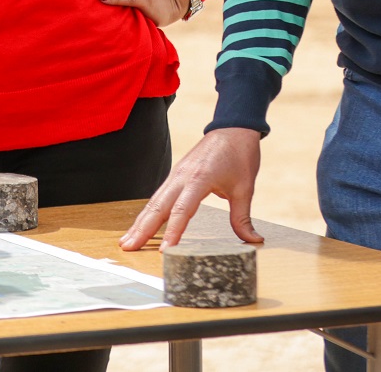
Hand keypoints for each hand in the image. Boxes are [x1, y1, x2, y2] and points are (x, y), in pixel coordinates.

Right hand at [120, 128, 263, 249]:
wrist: (233, 129)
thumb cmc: (240, 156)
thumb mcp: (245, 188)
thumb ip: (242, 217)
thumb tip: (254, 241)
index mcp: (199, 178)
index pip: (182, 210)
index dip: (173, 231)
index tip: (165, 251)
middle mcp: (182, 176)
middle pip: (157, 207)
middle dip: (142, 229)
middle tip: (127, 247)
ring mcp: (176, 175)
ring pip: (153, 202)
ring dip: (139, 222)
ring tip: (127, 240)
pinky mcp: (176, 175)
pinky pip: (158, 196)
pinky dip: (148, 212)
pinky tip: (141, 224)